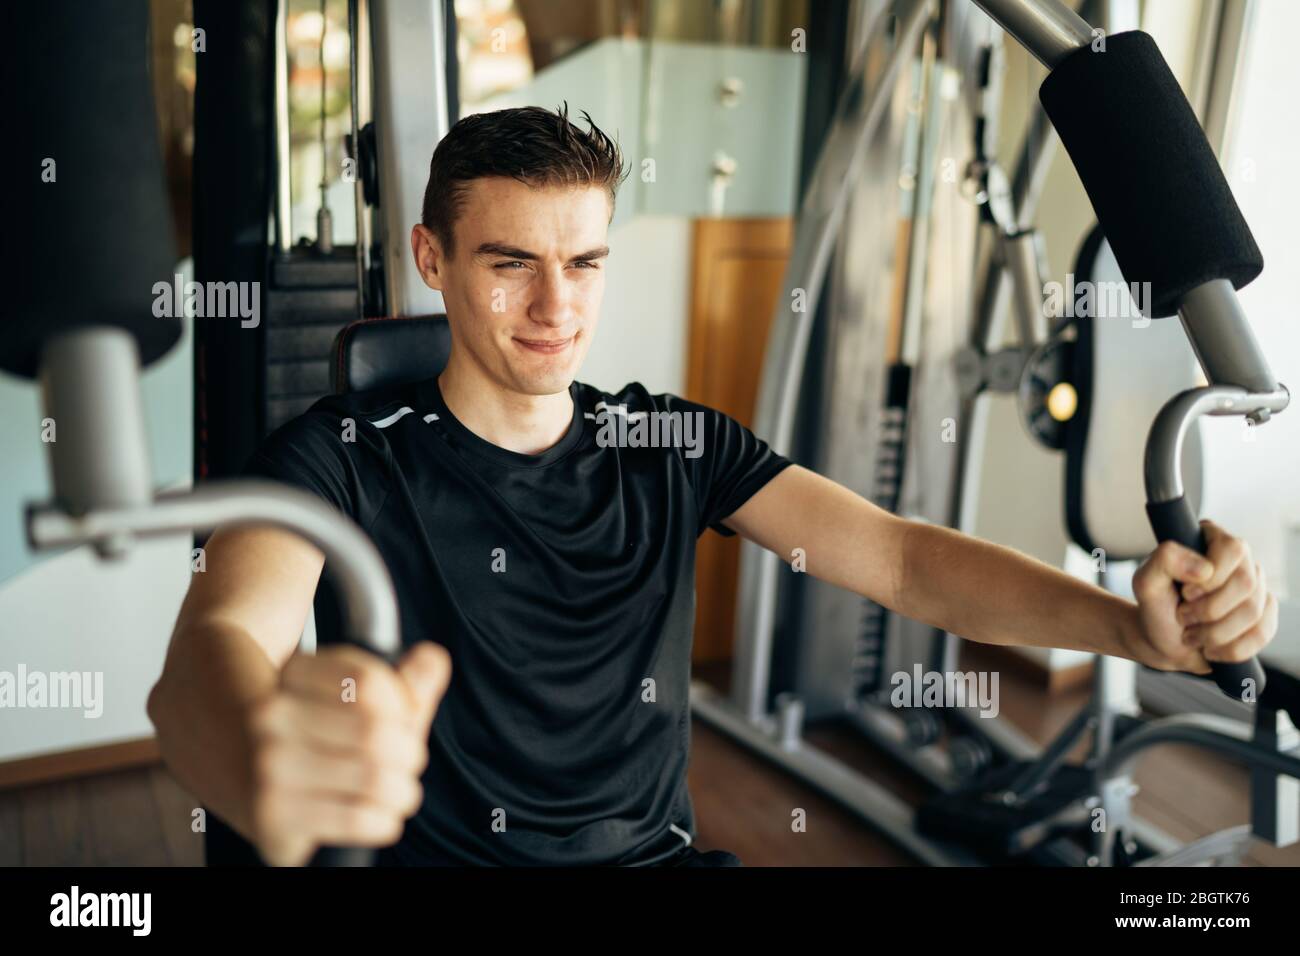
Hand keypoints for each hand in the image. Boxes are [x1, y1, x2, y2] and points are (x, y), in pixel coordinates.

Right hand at [245, 641, 450, 866]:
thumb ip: (405, 682)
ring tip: (398, 792)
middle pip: (376, 731)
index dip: (405, 705)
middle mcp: (271, 715)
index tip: (403, 720)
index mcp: (293, 674)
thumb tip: (432, 658)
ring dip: (402, 791)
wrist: (255, 788)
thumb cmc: (322, 740)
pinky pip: (357, 818)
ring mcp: (267, 765)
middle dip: (409, 753)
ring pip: (374, 776)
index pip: (371, 682)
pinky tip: (379, 815)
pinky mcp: (272, 815)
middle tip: (406, 763)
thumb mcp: (364, 703)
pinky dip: (384, 821)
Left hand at [1131, 520, 1277, 675]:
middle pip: (1246, 583)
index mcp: (1212, 540)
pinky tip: (1211, 648)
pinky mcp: (1264, 615)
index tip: (1185, 593)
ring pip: (1253, 611)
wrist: (1163, 640)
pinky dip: (1231, 648)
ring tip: (1192, 634)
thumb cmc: (1156, 606)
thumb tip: (1205, 569)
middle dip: (1209, 610)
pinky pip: (1262, 634)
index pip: (1232, 549)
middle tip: (1184, 617)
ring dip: (1216, 632)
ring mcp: (1256, 588)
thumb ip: (1164, 561)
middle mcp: (1240, 560)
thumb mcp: (1146, 582)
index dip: (1211, 578)